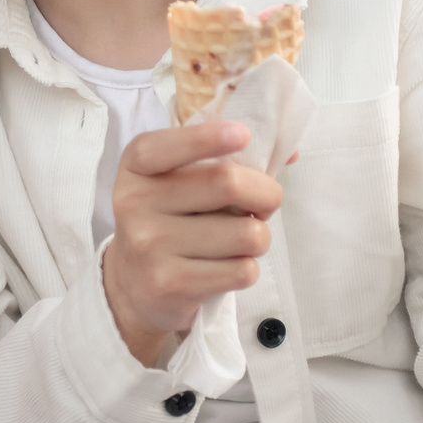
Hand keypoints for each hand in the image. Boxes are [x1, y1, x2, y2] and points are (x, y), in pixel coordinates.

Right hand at [101, 120, 281, 366]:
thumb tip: (289, 153)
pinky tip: (226, 267)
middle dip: (266, 193)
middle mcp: (135, 204)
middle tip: (265, 204)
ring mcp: (149, 246)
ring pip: (246, 234)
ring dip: (259, 238)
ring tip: (240, 241)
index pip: (166, 146)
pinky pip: (241, 271)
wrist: (132, 287)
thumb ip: (221, 159)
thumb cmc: (170, 222)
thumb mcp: (175, 182)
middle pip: (227, 183)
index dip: (206, 138)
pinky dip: (247, 268)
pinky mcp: (169, 284)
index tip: (243, 135)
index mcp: (136, 168)